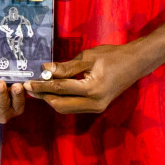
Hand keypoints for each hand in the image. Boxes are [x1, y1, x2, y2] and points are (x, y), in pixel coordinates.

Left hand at [25, 43, 152, 114]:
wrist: (136, 63)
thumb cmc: (113, 56)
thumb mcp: (88, 57)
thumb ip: (66, 66)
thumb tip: (45, 69)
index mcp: (92, 89)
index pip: (60, 89)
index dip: (42, 86)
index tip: (28, 82)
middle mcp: (94, 103)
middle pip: (61, 105)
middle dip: (44, 96)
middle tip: (29, 87)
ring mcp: (97, 107)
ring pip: (66, 108)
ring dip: (51, 99)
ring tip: (38, 89)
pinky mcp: (97, 107)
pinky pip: (74, 107)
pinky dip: (62, 100)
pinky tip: (53, 91)